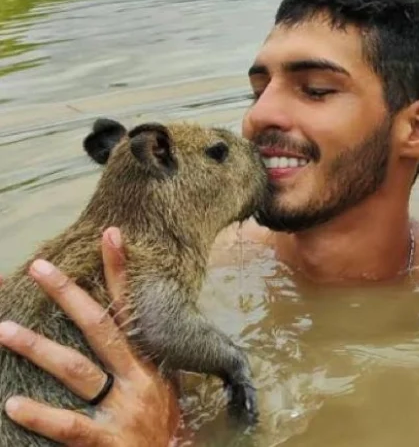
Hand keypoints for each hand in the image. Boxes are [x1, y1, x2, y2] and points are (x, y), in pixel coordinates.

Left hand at [0, 228, 181, 445]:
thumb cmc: (160, 431)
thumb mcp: (161, 390)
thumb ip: (140, 363)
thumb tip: (118, 328)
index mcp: (149, 363)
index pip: (131, 309)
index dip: (121, 272)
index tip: (109, 234)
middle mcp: (138, 380)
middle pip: (99, 328)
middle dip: (68, 295)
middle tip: (39, 267)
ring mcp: (122, 409)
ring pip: (77, 370)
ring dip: (39, 348)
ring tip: (5, 328)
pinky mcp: (106, 441)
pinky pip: (68, 425)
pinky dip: (40, 414)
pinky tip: (13, 403)